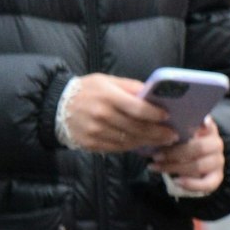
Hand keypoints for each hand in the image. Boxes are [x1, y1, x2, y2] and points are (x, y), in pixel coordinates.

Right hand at [59, 75, 178, 153]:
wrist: (58, 106)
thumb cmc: (88, 90)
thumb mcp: (108, 81)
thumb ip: (130, 87)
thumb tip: (154, 94)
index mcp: (107, 96)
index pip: (136, 108)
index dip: (154, 114)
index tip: (167, 116)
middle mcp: (101, 115)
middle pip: (136, 127)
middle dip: (157, 133)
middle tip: (172, 135)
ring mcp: (96, 132)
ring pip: (128, 140)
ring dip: (148, 142)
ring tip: (162, 141)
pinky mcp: (91, 144)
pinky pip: (117, 148)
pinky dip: (132, 147)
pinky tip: (143, 145)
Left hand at [149, 119, 223, 195]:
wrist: (192, 161)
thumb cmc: (183, 144)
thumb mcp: (181, 133)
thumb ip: (176, 129)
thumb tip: (163, 124)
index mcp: (209, 129)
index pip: (205, 125)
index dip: (196, 126)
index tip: (181, 129)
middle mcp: (217, 144)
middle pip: (199, 148)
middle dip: (174, 153)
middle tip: (156, 156)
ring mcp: (218, 161)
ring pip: (198, 166)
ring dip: (175, 168)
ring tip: (157, 167)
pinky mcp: (217, 177)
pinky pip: (207, 184)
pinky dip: (190, 184)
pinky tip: (176, 181)